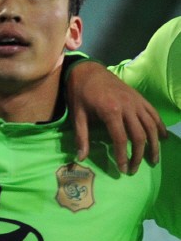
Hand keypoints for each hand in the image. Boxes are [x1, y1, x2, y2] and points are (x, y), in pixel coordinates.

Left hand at [65, 59, 164, 173]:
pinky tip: (163, 138)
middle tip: (134, 169)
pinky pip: (154, 114)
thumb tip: (80, 158)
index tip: (123, 169)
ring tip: (153, 159)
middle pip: (139, 135)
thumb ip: (81, 136)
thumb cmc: (80, 93)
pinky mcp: (140, 98)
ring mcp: (137, 102)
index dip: (122, 156)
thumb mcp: (77, 115)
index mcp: (111, 111)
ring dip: (154, 144)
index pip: (120, 139)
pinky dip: (160, 127)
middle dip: (138, 154)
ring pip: (151, 126)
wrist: (89, 70)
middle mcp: (128, 106)